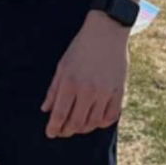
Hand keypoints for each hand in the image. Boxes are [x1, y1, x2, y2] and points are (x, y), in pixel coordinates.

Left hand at [42, 14, 129, 137]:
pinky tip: (95, 121)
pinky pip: (112, 116)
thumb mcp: (62, 66)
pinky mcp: (119, 91)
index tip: (50, 133)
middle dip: (66, 131)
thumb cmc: (81, 47)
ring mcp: (106, 92)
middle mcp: (88, 90)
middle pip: (76, 122)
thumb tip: (45, 109)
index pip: (60, 114)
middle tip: (62, 132)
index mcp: (71, 83)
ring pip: (94, 122)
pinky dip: (102, 123)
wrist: (107, 31)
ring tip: (77, 127)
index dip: (54, 127)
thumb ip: (53, 89)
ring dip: (83, 128)